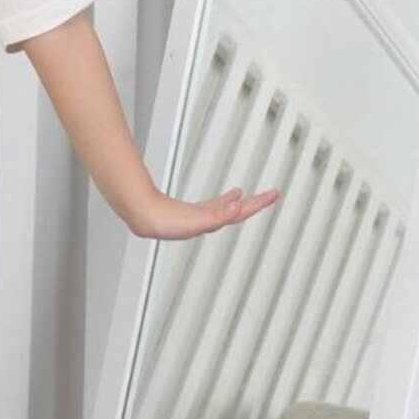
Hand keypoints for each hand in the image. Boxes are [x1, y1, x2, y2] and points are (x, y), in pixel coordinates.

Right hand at [133, 185, 280, 240]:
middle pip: (239, 211)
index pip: (242, 212)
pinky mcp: (193, 212)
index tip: (273, 195)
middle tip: (272, 194)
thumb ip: (217, 214)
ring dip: (240, 203)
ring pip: (228, 209)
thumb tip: (238, 207)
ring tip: (251, 195)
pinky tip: (230, 196)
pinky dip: (226, 201)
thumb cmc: (165, 224)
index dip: (258, 203)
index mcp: (214, 220)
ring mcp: (202, 216)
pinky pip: (216, 206)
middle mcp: (211, 219)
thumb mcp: (196, 220)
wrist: (145, 218)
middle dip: (256, 203)